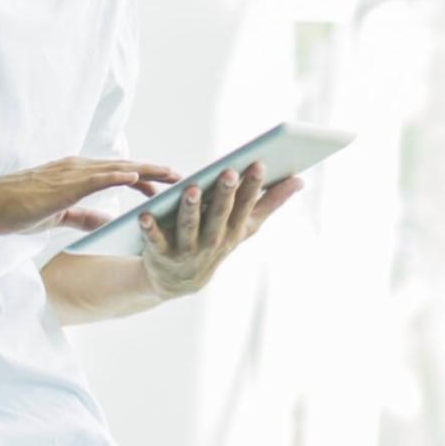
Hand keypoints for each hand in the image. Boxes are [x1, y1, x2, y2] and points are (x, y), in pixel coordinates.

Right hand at [0, 156, 177, 234]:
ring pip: (118, 169)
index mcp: (76, 175)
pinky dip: (119, 175)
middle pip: (126, 168)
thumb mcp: (57, 216)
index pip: (118, 174)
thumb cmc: (14, 210)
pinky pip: (97, 177)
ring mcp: (71, 172)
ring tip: (174, 176)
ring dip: (148, 171)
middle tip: (184, 178)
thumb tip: (107, 223)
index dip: (144, 178)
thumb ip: (83, 217)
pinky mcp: (63, 182)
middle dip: (156, 172)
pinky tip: (137, 177)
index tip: (166, 185)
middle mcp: (78, 168)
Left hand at [138, 161, 306, 299]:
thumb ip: (271, 203)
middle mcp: (213, 240)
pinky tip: (144, 214)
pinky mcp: (160, 253)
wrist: (179, 282)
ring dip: (190, 209)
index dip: (252, 186)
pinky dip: (149, 228)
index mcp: (234, 230)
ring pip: (189, 227)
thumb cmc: (217, 242)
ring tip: (191, 189)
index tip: (258, 164)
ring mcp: (187, 249)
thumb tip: (300, 180)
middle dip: (225, 194)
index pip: (246, 206)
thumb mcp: (245, 227)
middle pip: (219, 215)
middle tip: (229, 172)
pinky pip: (155, 240)